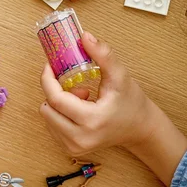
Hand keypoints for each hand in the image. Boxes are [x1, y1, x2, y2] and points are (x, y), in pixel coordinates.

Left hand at [39, 31, 186, 185]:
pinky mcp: (72, 149)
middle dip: (55, 91)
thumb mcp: (120, 75)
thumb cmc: (131, 102)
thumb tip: (84, 36)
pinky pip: (53, 126)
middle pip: (47, 109)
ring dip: (58, 103)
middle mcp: (80, 138)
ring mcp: (75, 147)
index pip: (56, 100)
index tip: (49, 65)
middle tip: (75, 84)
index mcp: (92, 120)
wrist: (139, 128)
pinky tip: (79, 109)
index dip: (48, 79)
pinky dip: (60, 114)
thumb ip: (103, 54)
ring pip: (48, 117)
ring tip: (82, 98)